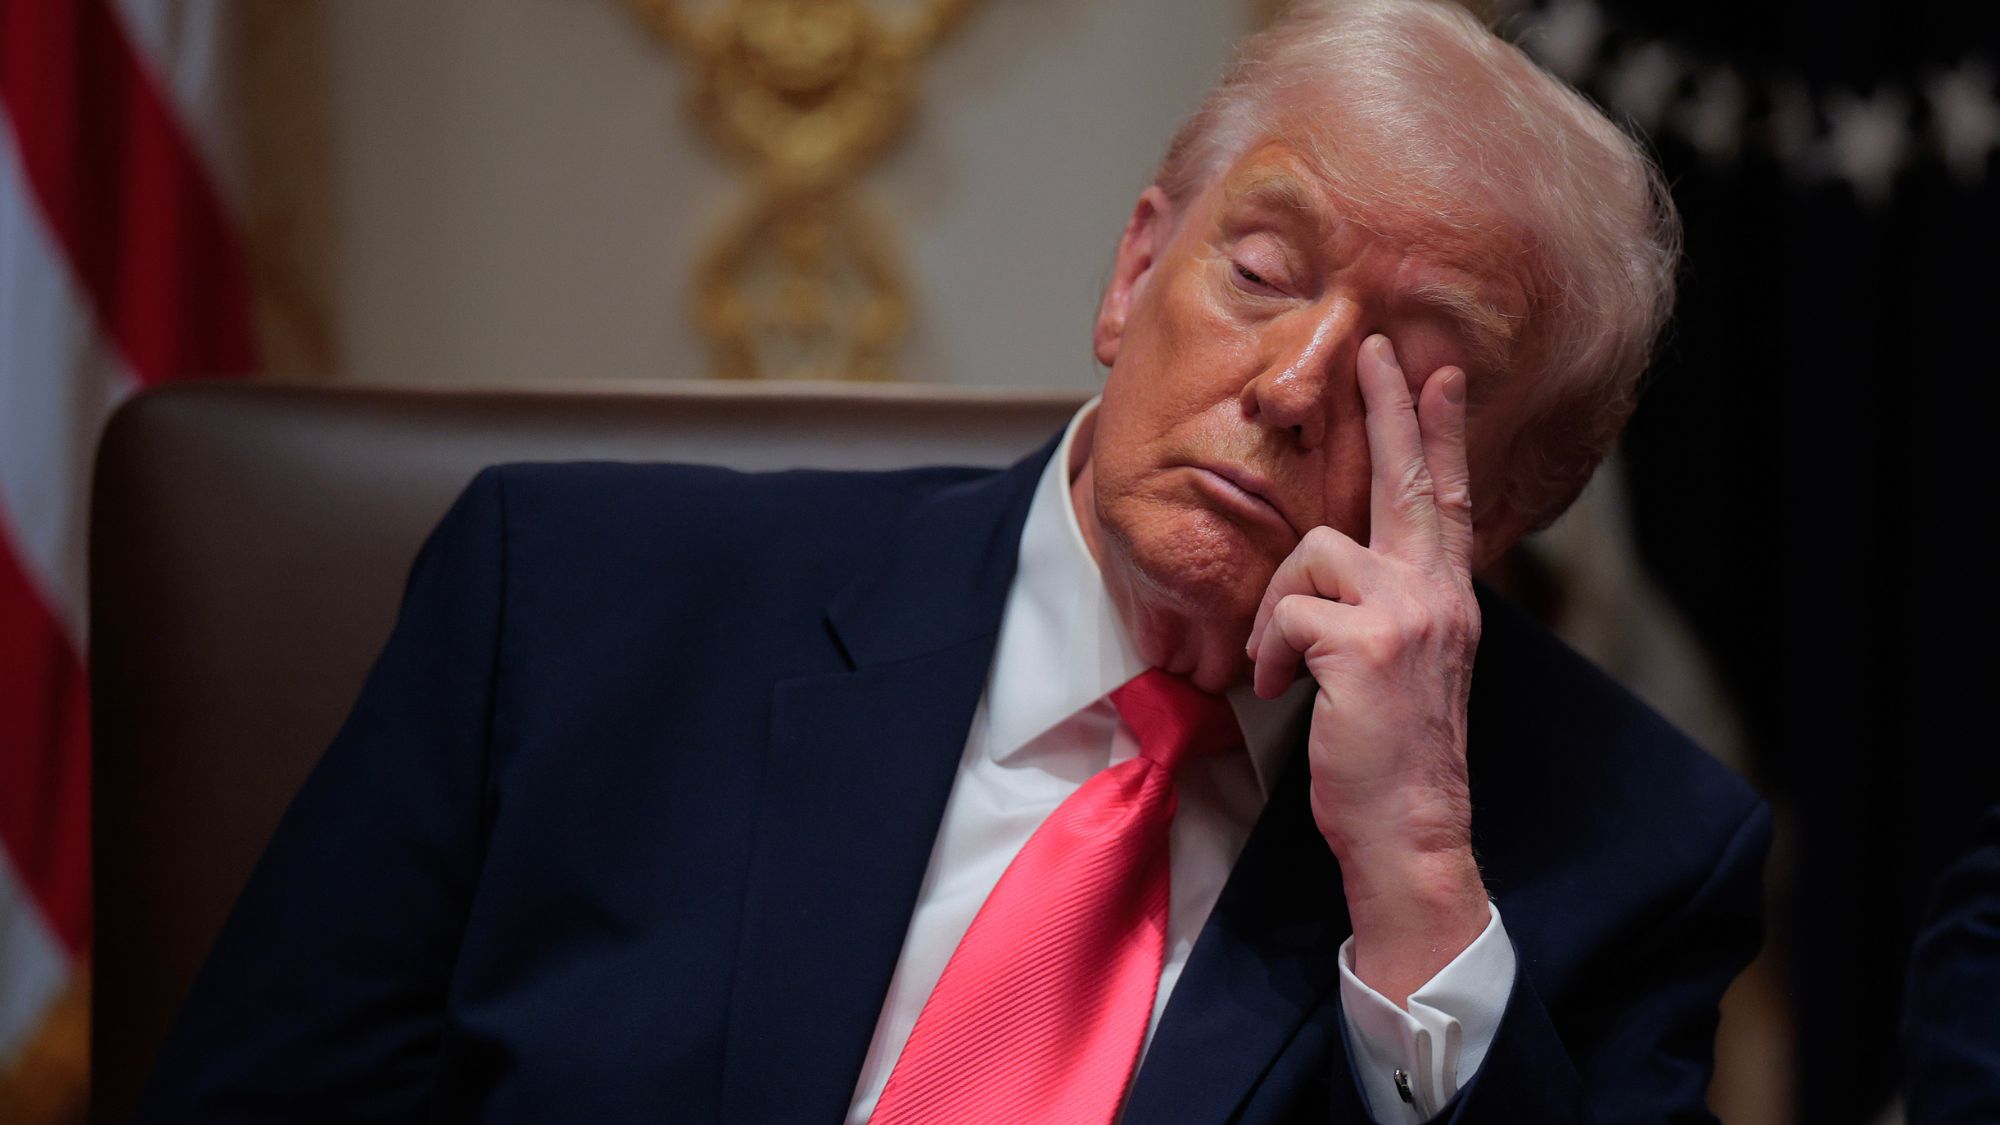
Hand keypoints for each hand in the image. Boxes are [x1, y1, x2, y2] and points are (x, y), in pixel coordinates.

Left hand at [1244, 333, 1488, 1004]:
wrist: (1410, 830)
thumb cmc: (1392, 755)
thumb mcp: (1406, 667)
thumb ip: (1388, 609)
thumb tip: (1338, 569)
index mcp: (1447, 598)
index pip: (1448, 497)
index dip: (1441, 432)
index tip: (1438, 371)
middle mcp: (1438, 594)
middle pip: (1408, 480)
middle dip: (1389, 408)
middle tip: (1375, 346)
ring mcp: (1406, 615)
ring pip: (1314, 551)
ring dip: (1277, 605)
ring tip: (1280, 664)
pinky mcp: (1364, 644)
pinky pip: (1286, 611)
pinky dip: (1270, 652)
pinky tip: (1283, 690)